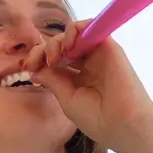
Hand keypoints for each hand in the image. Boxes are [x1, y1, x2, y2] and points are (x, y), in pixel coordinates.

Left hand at [21, 25, 152, 152]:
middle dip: (42, 50)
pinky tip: (67, 46)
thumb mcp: (67, 99)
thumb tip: (34, 69)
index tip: (28, 67)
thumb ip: (51, 80)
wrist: (124, 124)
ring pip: (72, 34)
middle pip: (60, 45)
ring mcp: (97, 54)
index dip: (37, 58)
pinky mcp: (108, 46)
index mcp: (76, 77)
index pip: (53, 59)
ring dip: (57, 41)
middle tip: (36, 62)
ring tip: (54, 56)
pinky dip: (74, 30)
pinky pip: (89, 27)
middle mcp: (86, 63)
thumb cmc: (97, 119)